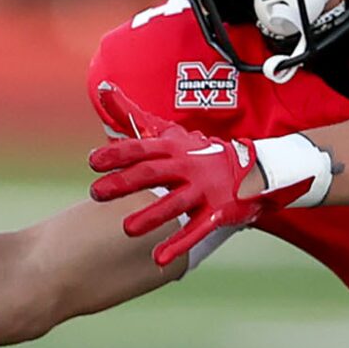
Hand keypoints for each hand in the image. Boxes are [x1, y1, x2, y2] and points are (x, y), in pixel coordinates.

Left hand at [85, 83, 267, 267]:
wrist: (256, 166)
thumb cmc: (198, 151)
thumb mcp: (167, 132)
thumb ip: (132, 115)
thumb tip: (103, 88)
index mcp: (173, 147)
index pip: (141, 147)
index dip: (117, 154)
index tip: (92, 162)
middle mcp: (188, 165)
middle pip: (153, 172)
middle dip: (124, 183)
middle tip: (97, 193)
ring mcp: (204, 189)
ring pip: (175, 203)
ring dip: (151, 216)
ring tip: (127, 229)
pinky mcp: (218, 211)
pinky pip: (197, 230)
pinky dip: (178, 244)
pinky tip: (158, 258)